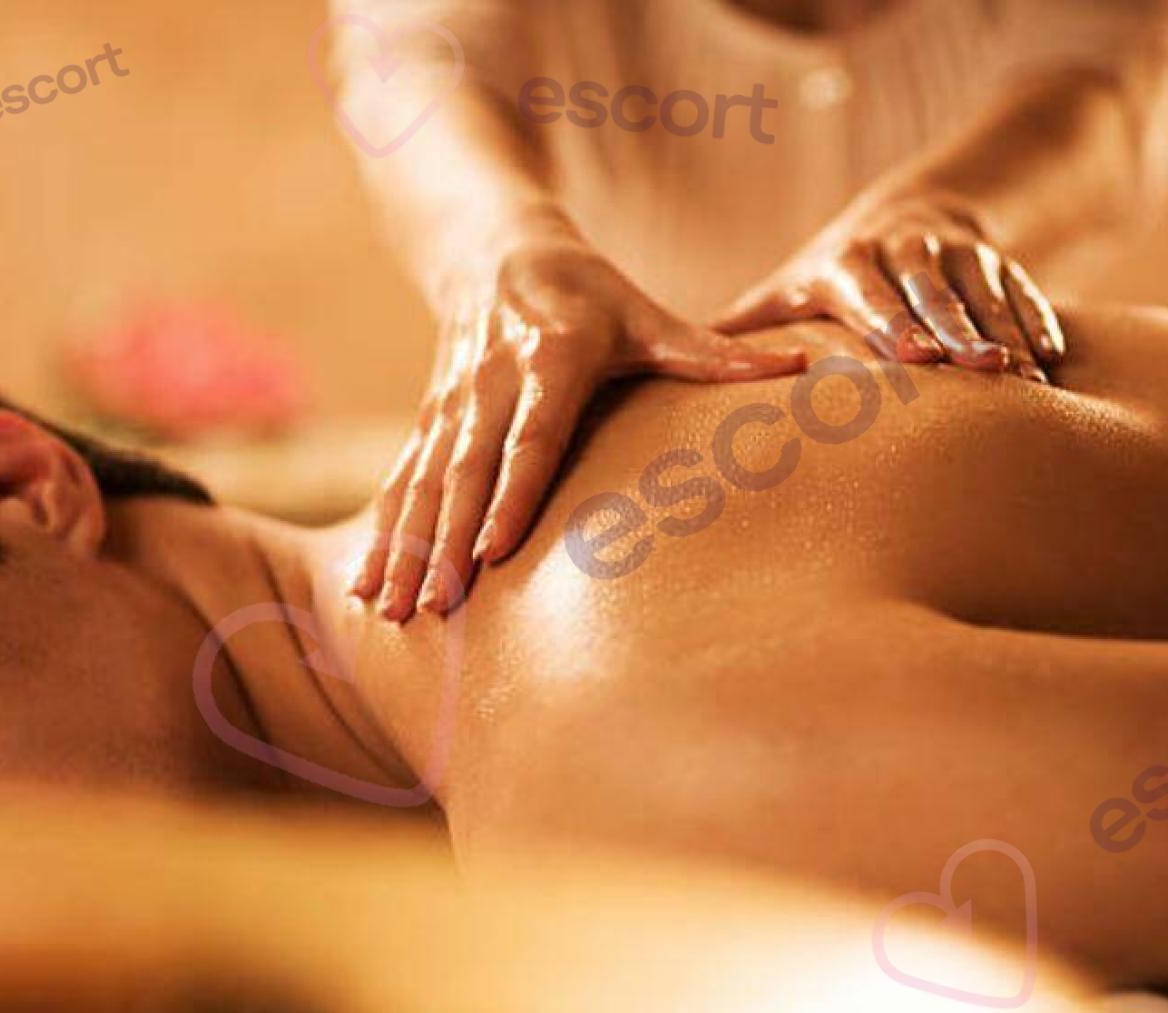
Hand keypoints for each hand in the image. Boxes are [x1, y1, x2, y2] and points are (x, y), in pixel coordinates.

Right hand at [350, 239, 806, 620]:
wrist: (496, 248)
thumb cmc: (587, 292)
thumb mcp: (647, 314)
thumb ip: (711, 354)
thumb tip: (799, 367)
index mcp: (549, 357)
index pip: (531, 436)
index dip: (513, 492)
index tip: (495, 549)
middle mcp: (490, 382)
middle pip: (467, 471)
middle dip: (445, 541)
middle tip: (435, 606)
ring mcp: (451, 403)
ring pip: (424, 482)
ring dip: (405, 548)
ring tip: (393, 610)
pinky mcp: (428, 420)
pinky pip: (400, 481)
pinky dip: (383, 534)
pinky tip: (367, 586)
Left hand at [713, 196, 1064, 382]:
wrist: (911, 213)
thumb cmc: (833, 274)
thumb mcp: (788, 288)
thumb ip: (742, 329)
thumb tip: (677, 373)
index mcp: (850, 263)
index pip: (873, 294)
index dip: (894, 323)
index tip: (912, 357)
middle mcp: (907, 251)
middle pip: (936, 293)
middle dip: (961, 330)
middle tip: (984, 372)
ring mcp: (958, 253)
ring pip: (986, 293)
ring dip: (1007, 334)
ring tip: (1027, 380)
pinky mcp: (999, 261)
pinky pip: (1023, 290)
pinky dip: (1038, 322)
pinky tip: (1052, 362)